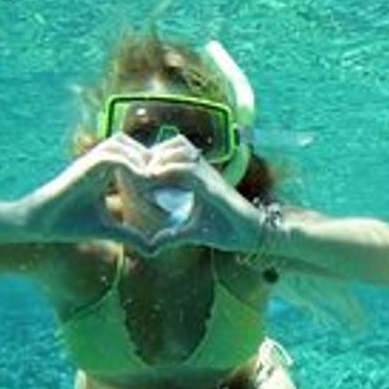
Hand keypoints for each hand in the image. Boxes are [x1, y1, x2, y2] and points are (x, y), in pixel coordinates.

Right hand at [16, 134, 168, 251]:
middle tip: (165, 179)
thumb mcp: (107, 230)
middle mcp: (96, 162)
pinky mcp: (81, 168)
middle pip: (130, 142)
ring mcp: (88, 162)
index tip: (168, 184)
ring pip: (121, 143)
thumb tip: (154, 249)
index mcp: (103, 172)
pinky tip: (141, 183)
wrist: (39, 224)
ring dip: (141, 158)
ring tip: (154, 181)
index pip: (131, 154)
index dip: (151, 164)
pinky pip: (111, 157)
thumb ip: (130, 235)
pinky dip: (129, 165)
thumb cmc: (68, 224)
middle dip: (149, 157)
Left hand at [132, 138, 266, 255]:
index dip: (156, 157)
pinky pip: (188, 168)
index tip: (138, 171)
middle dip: (155, 152)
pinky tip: (152, 176)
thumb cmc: (227, 230)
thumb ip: (173, 235)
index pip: (176, 154)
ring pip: (181, 149)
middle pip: (177, 143)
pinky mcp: (213, 185)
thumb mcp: (192, 232)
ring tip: (143, 171)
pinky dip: (169, 169)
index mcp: (200, 177)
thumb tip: (153, 244)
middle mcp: (204, 170)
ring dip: (160, 157)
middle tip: (137, 167)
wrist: (251, 234)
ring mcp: (209, 175)